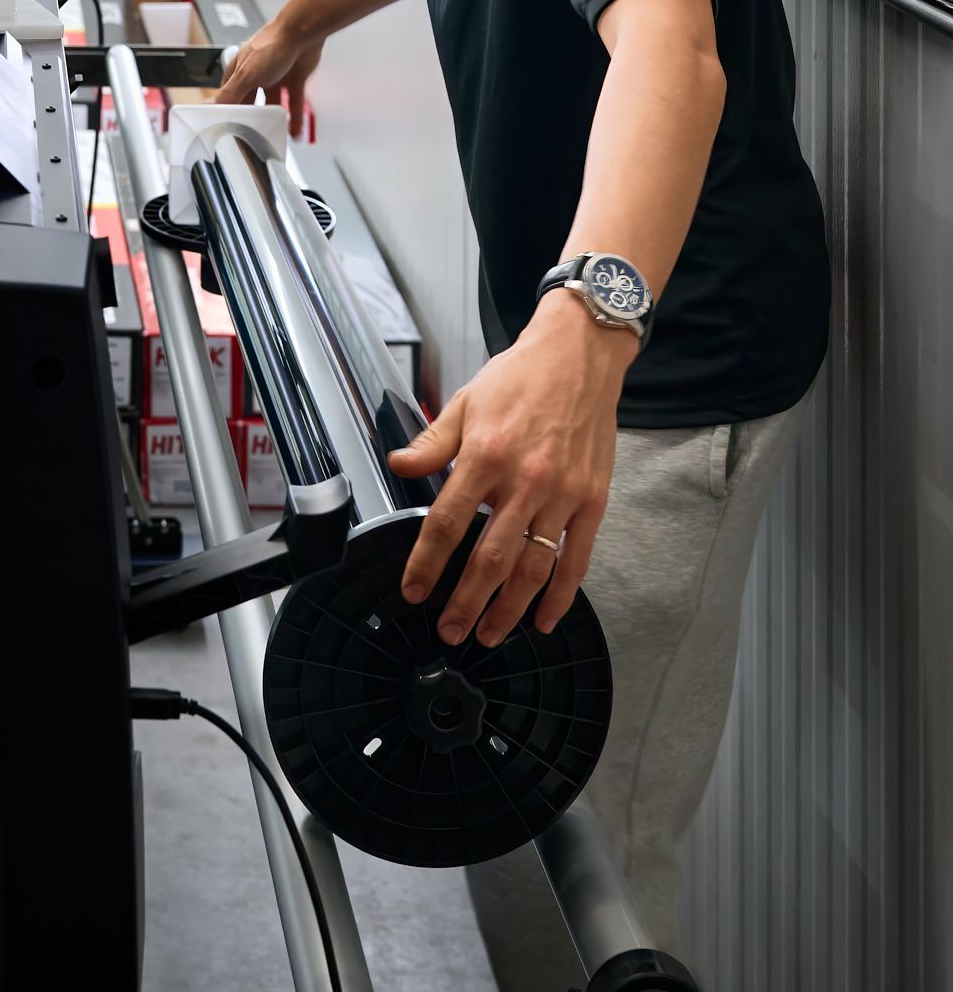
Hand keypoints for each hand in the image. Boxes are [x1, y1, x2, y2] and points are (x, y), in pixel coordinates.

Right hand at [215, 17, 323, 137]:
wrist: (303, 31)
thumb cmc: (272, 44)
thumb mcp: (245, 74)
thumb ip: (230, 93)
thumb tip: (209, 106)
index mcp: (239, 70)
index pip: (228, 95)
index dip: (227, 111)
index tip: (226, 127)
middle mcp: (256, 74)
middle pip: (250, 101)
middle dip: (250, 118)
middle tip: (249, 136)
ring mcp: (276, 77)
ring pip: (272, 104)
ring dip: (273, 119)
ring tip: (272, 136)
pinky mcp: (295, 80)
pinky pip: (294, 103)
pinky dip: (295, 117)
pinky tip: (295, 131)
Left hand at [387, 291, 634, 645]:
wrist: (578, 357)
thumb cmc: (519, 378)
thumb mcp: (464, 402)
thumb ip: (431, 443)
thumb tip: (397, 466)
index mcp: (486, 455)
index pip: (449, 522)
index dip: (428, 563)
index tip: (414, 591)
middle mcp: (524, 480)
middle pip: (490, 558)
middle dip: (467, 602)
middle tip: (449, 632)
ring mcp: (562, 494)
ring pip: (533, 567)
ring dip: (510, 609)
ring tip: (489, 635)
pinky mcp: (593, 501)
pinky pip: (576, 559)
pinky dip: (561, 595)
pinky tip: (545, 619)